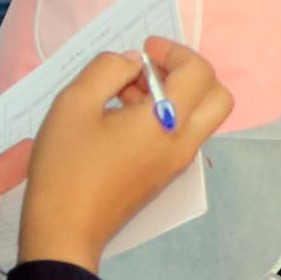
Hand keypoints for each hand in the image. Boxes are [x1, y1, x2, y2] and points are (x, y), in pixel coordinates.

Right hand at [18, 39, 229, 259]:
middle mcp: (183, 143)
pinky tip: (122, 117)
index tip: (145, 50)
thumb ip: (107, 69)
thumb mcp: (74, 102)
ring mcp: (177, 163)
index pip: (199, 73)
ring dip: (174, 95)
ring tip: (124, 92)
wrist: (65, 230)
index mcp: (167, 122)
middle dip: (187, 73)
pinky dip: (165, 116)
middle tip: (149, 69)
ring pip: (199, 116)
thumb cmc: (66, 166)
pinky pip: (181, 135)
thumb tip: (132, 62)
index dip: (175, 51)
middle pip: (216, 96)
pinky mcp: (165, 176)